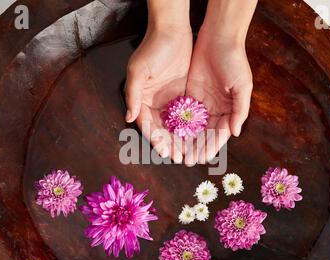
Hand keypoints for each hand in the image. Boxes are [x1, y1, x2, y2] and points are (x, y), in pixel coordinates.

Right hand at [125, 1, 191, 163]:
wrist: (172, 30)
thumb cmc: (152, 49)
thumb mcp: (138, 71)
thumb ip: (132, 95)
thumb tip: (128, 118)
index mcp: (142, 100)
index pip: (148, 126)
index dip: (156, 140)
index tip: (166, 152)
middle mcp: (155, 103)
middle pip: (163, 130)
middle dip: (172, 145)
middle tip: (182, 158)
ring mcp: (169, 100)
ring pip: (176, 125)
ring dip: (183, 140)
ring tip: (192, 153)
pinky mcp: (183, 95)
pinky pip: (187, 115)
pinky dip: (192, 127)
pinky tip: (200, 137)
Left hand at [184, 31, 252, 165]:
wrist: (218, 37)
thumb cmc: (234, 61)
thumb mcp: (242, 86)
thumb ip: (240, 110)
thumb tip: (235, 133)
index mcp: (230, 110)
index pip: (219, 134)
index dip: (211, 146)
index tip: (202, 158)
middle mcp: (216, 109)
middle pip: (205, 134)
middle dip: (196, 147)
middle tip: (187, 160)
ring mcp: (202, 102)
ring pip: (193, 126)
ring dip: (186, 140)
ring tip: (178, 152)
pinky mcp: (190, 94)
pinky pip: (184, 112)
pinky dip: (178, 124)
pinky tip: (171, 134)